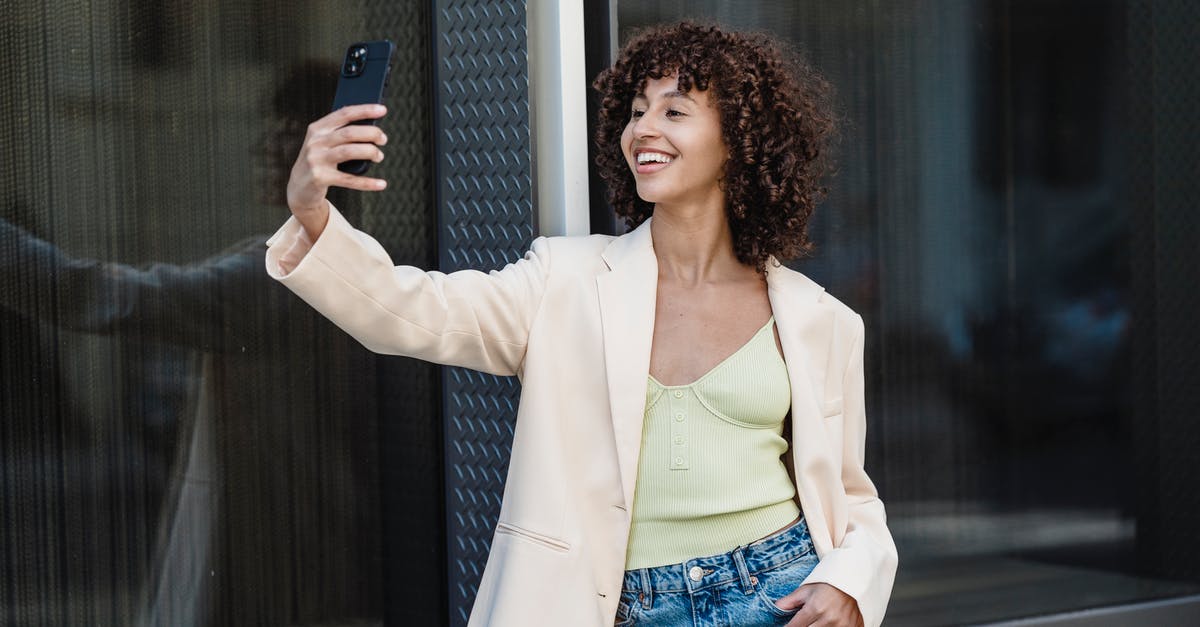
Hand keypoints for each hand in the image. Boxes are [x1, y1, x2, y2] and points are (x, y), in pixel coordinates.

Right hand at [285, 104, 388, 238]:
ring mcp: (316, 160)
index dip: (364, 110)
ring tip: (379, 156)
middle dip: (371, 133)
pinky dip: (368, 182)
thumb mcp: (324, 144)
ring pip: (349, 152)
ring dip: (370, 152)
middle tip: (383, 139)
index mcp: (317, 129)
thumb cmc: (320, 161)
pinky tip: (382, 184)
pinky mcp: (320, 178)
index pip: (343, 114)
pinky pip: (349, 179)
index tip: (382, 109)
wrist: (299, 188)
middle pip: (349, 133)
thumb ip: (341, 134)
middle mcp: (315, 142)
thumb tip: (373, 128)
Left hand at [777, 582, 862, 626]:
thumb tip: (775, 608)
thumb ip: (789, 601)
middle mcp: (829, 619)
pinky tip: (826, 624)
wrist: (854, 581)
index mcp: (815, 608)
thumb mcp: (806, 590)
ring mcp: (842, 626)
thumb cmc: (828, 585)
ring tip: (814, 621)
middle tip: (802, 622)